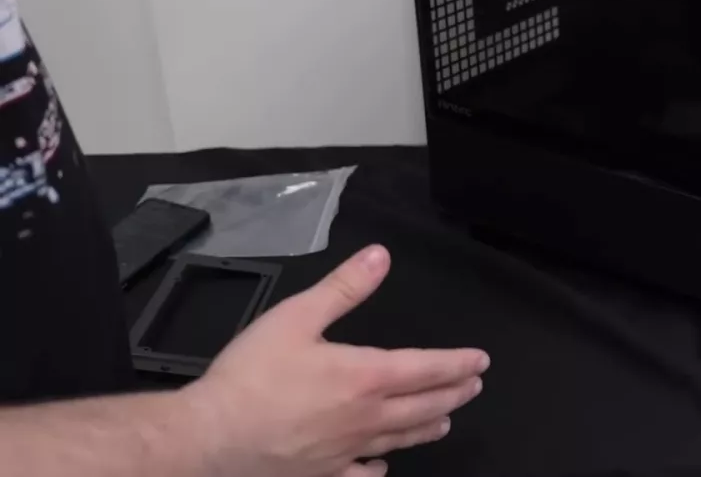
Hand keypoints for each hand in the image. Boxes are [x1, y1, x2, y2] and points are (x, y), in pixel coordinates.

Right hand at [182, 245, 490, 476]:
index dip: (457, 364)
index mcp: (365, 376)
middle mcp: (366, 417)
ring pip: (400, 439)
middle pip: (423, 406)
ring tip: (446, 421)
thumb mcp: (297, 316)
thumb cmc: (252, 376)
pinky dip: (378, 470)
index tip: (480, 362)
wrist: (210, 438)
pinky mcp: (322, 475)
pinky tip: (383, 468)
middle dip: (453, 394)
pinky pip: (360, 476)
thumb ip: (344, 287)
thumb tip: (381, 256)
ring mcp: (346, 451)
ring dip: (428, 427)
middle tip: (474, 387)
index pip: (427, 369)